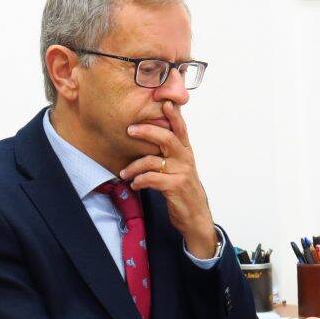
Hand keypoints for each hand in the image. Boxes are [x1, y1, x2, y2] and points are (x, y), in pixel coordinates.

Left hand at [120, 101, 216, 257]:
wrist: (195, 216)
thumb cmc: (182, 190)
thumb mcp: (179, 168)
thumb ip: (169, 153)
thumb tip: (151, 137)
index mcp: (186, 152)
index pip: (180, 128)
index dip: (173, 115)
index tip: (164, 102)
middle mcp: (185, 159)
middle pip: (166, 137)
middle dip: (147, 131)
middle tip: (129, 129)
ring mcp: (181, 172)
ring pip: (153, 160)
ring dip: (134, 166)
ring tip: (124, 173)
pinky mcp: (175, 187)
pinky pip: (151, 178)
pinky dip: (139, 181)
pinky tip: (134, 185)